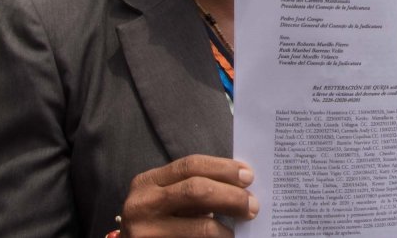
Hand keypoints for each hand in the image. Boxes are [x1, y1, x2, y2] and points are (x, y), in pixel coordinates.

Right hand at [120, 155, 255, 237]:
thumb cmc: (157, 220)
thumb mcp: (167, 198)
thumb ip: (193, 189)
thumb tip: (240, 185)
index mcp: (148, 182)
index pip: (191, 165)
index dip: (223, 168)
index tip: (248, 175)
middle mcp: (142, 204)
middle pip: (196, 190)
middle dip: (231, 196)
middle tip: (253, 204)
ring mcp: (145, 232)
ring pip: (200, 226)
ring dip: (228, 227)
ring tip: (242, 226)